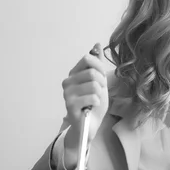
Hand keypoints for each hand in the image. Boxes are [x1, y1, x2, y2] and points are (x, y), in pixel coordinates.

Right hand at [61, 43, 108, 169]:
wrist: (91, 125)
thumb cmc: (95, 103)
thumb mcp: (100, 81)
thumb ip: (98, 64)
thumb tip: (96, 44)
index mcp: (74, 73)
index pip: (88, 59)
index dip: (100, 68)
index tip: (102, 80)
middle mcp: (68, 81)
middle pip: (92, 72)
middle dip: (102, 83)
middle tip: (99, 93)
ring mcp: (67, 93)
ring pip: (93, 85)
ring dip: (100, 94)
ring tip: (94, 101)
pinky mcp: (70, 105)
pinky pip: (92, 97)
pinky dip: (97, 103)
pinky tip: (92, 108)